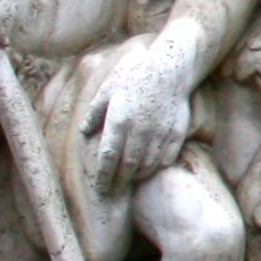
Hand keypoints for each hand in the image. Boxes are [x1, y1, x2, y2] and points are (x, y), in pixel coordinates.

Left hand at [81, 43, 196, 192]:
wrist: (169, 69)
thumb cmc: (134, 77)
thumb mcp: (107, 90)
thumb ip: (94, 113)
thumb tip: (84, 134)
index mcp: (119, 120)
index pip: (108, 157)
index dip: (103, 176)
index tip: (99, 189)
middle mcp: (140, 129)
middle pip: (128, 165)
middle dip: (119, 181)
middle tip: (113, 191)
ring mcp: (160, 132)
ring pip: (148, 164)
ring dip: (138, 176)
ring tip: (130, 180)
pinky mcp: (176, 132)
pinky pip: (167, 157)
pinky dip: (157, 167)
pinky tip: (150, 169)